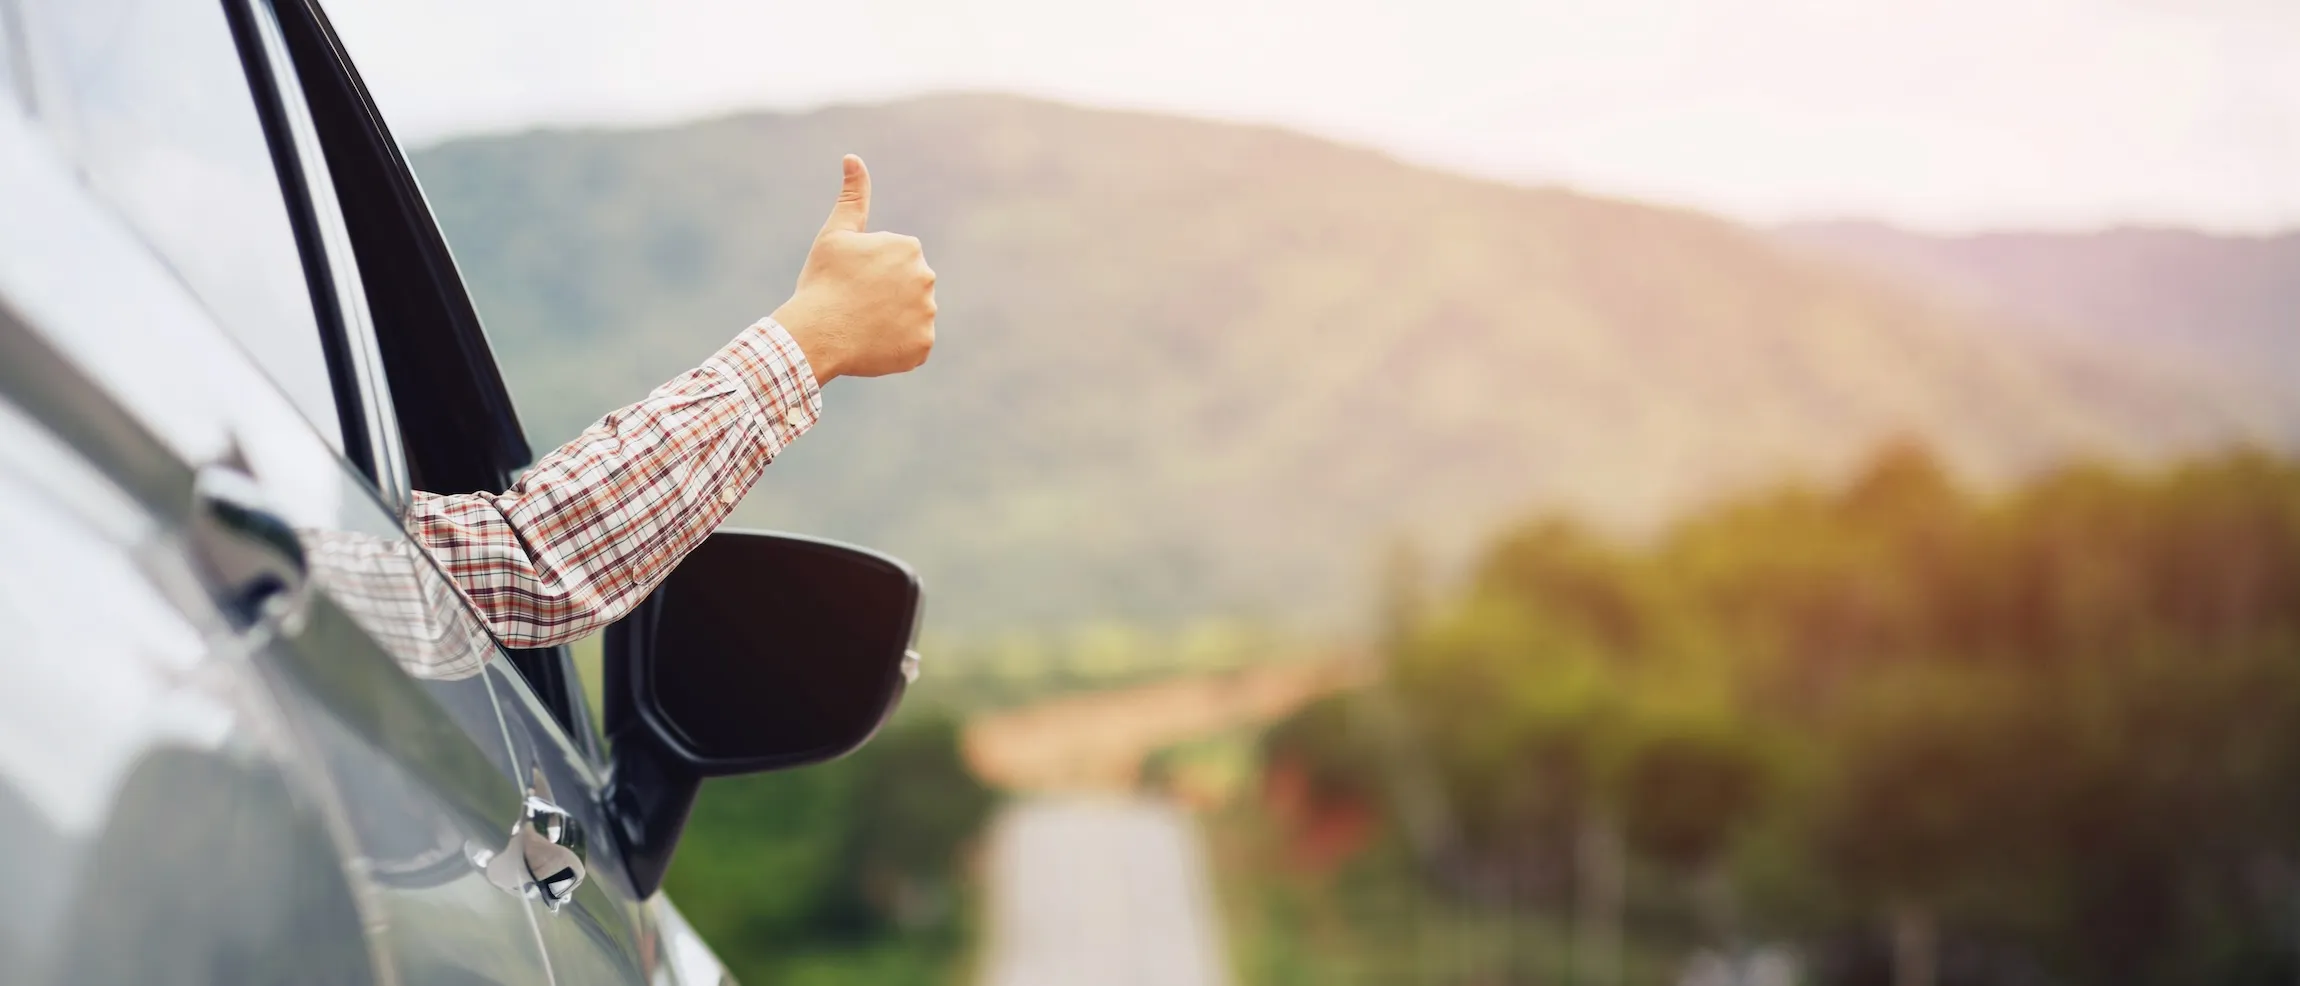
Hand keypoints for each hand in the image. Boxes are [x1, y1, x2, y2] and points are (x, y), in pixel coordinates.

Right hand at [772, 155, 936, 383]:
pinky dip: (896, 346)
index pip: (894, 261)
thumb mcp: (835, 234)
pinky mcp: (923, 345)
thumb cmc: (823, 281)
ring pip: (910, 315)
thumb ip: (852, 196)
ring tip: (862, 324)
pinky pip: (913, 344)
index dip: (868, 271)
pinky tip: (872, 343)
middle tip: (855, 304)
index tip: (851, 280)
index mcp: (908, 247)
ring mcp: (927, 314)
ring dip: (891, 320)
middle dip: (885, 294)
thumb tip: (853, 158)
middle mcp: (926, 277)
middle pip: (906, 287)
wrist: (817, 332)